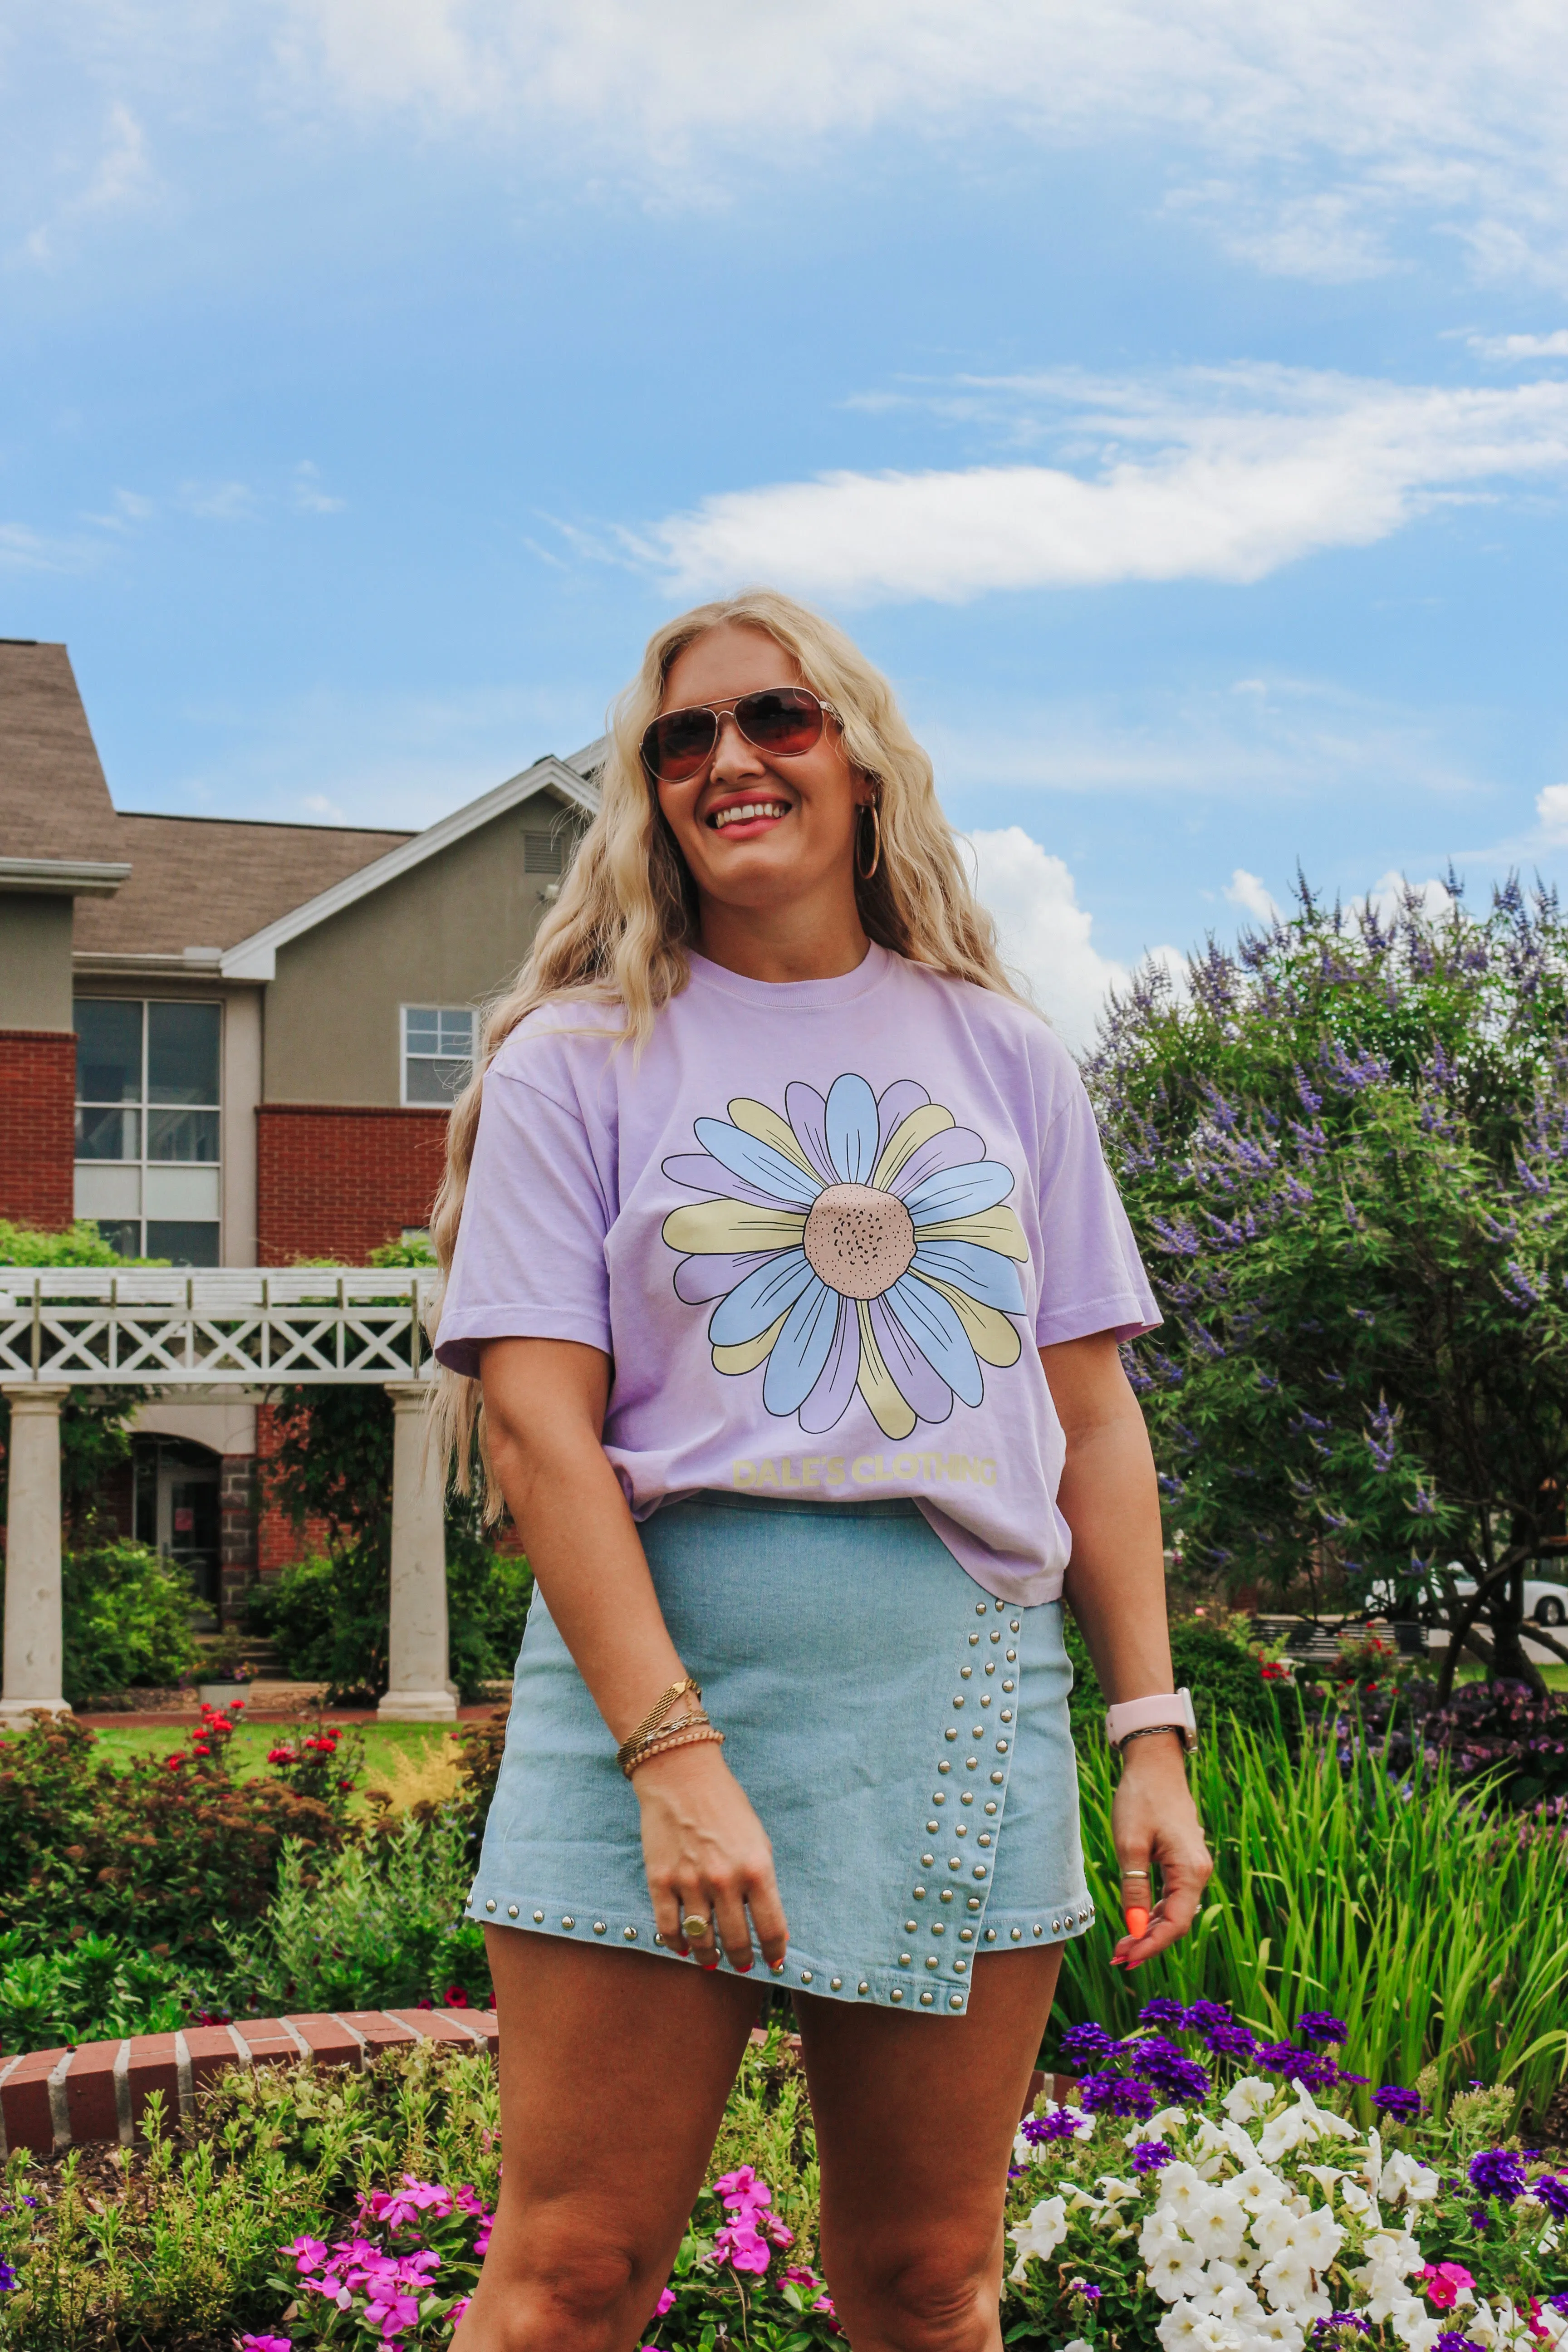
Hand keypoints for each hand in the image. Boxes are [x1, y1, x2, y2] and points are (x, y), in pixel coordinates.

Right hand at [633, 1742, 788, 1975]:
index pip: (771, 1929)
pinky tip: (684, 1948)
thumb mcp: (757, 1841)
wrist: (682, 1776)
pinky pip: (669, 1928)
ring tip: (713, 1960)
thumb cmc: (726, 1806)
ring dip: (710, 1957)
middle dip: (742, 1959)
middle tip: (742, 1964)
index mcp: (757, 1869)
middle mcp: (725, 1880)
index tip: (774, 1962)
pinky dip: (677, 1945)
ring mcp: (690, 1882)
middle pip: (737, 1942)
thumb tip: (764, 1926)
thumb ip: (762, 1883)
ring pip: (702, 1941)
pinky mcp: (660, 1881)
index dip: (774, 1952)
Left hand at [1108, 1732, 1211, 1970]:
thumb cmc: (1141, 1799)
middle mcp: (1198, 1872)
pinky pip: (1172, 1896)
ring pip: (1174, 1911)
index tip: (1126, 1959)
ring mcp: (1193, 1867)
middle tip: (1118, 1958)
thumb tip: (1134, 1930)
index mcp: (1191, 1871)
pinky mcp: (1183, 1861)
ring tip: (1122, 1946)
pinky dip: (1153, 1912)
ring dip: (1149, 1930)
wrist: (1154, 1764)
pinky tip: (1135, 1922)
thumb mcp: (1130, 1844)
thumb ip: (1134, 1889)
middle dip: (1148, 1943)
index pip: (1175, 1924)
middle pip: (1176, 1922)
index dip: (1151, 1946)